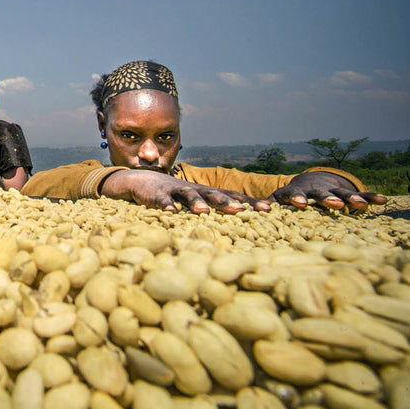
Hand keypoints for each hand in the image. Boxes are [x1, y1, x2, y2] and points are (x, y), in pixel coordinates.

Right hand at [101, 169, 270, 213]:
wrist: (140, 181)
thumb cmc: (174, 196)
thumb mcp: (195, 201)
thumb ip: (212, 210)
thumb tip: (240, 227)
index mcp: (206, 193)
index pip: (232, 195)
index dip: (249, 202)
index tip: (269, 210)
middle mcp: (194, 190)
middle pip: (212, 194)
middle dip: (226, 202)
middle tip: (240, 211)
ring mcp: (174, 191)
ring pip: (187, 195)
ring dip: (195, 202)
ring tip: (204, 211)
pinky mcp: (155, 195)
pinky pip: (161, 201)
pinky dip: (165, 206)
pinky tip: (170, 214)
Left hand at [269, 171, 385, 210]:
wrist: (308, 181)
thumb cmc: (289, 196)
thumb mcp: (277, 200)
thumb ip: (267, 205)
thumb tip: (255, 211)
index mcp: (295, 193)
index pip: (294, 195)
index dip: (297, 199)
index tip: (299, 204)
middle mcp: (314, 190)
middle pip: (320, 194)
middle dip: (326, 199)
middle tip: (334, 204)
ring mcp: (331, 191)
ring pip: (342, 194)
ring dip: (351, 198)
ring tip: (362, 204)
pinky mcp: (345, 193)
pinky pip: (360, 196)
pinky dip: (370, 197)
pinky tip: (383, 200)